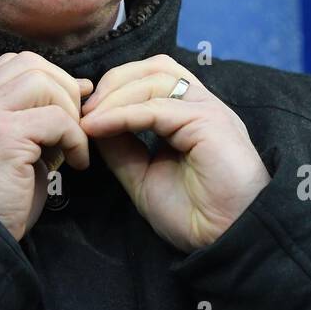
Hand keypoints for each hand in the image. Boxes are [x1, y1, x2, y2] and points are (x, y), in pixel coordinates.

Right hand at [0, 51, 91, 241]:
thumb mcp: (5, 152)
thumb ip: (29, 120)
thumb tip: (80, 88)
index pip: (11, 64)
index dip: (47, 77)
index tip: (67, 105)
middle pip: (29, 64)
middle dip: (63, 88)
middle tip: (75, 125)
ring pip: (41, 82)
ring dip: (68, 110)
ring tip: (72, 143)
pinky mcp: (3, 137)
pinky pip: (55, 120)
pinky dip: (75, 139)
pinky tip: (76, 164)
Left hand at [80, 54, 270, 252]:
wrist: (225, 241)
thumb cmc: (195, 214)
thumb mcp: (143, 176)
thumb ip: (122, 147)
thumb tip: (92, 123)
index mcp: (191, 115)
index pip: (152, 78)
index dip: (115, 87)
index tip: (85, 114)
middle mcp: (202, 106)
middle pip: (155, 68)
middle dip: (114, 82)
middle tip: (84, 110)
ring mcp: (208, 110)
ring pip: (155, 80)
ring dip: (114, 96)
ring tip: (88, 120)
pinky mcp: (210, 122)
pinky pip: (157, 108)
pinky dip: (122, 114)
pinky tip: (98, 128)